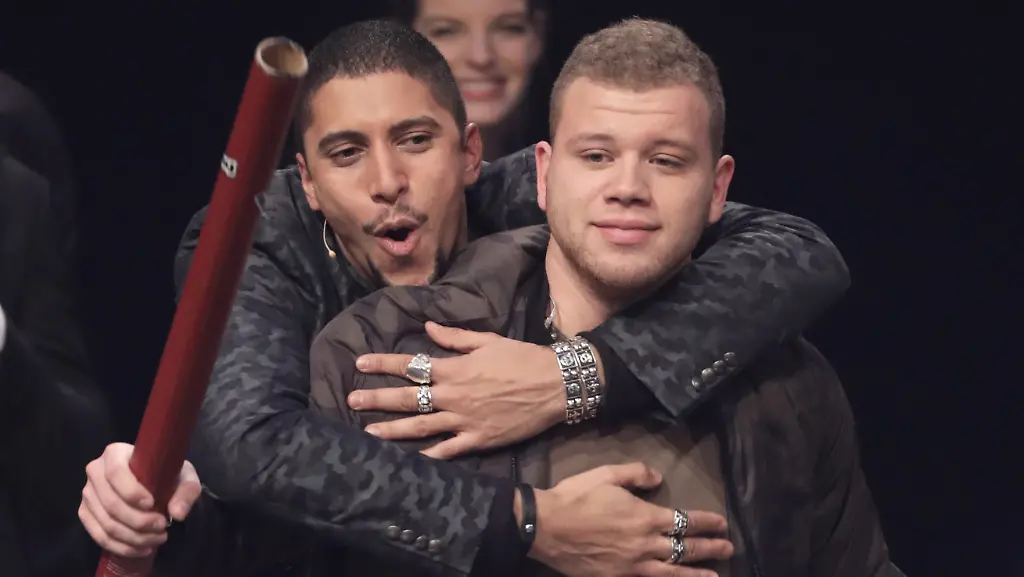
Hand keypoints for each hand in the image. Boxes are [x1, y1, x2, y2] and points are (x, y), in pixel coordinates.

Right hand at [78, 442, 201, 557]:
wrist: (154, 483)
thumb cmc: (166, 474)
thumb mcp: (184, 476)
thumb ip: (186, 491)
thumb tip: (177, 513)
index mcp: (115, 453)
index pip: (116, 473)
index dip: (131, 492)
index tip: (152, 504)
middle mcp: (95, 472)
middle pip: (111, 504)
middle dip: (139, 522)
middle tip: (162, 527)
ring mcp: (88, 494)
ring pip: (106, 524)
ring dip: (134, 538)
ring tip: (157, 539)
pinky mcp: (86, 514)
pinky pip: (99, 536)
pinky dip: (122, 547)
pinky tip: (142, 549)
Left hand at [350, 321, 565, 458]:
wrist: (555, 385)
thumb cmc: (522, 358)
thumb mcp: (488, 341)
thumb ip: (454, 338)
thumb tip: (426, 327)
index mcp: (455, 369)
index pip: (411, 365)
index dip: (384, 363)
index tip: (360, 363)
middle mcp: (454, 395)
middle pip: (409, 398)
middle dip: (378, 399)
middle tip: (351, 400)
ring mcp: (464, 420)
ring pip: (421, 427)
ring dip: (393, 430)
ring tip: (367, 432)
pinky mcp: (478, 439)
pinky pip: (448, 451)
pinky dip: (428, 458)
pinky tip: (407, 463)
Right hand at [530, 463, 733, 576]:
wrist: (545, 527)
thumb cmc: (575, 497)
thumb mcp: (606, 474)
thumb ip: (636, 474)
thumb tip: (658, 477)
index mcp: (644, 517)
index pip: (685, 520)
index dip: (706, 522)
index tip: (722, 523)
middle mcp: (645, 544)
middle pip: (685, 549)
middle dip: (710, 548)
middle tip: (728, 548)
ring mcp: (632, 566)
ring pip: (673, 572)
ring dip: (697, 573)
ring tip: (715, 575)